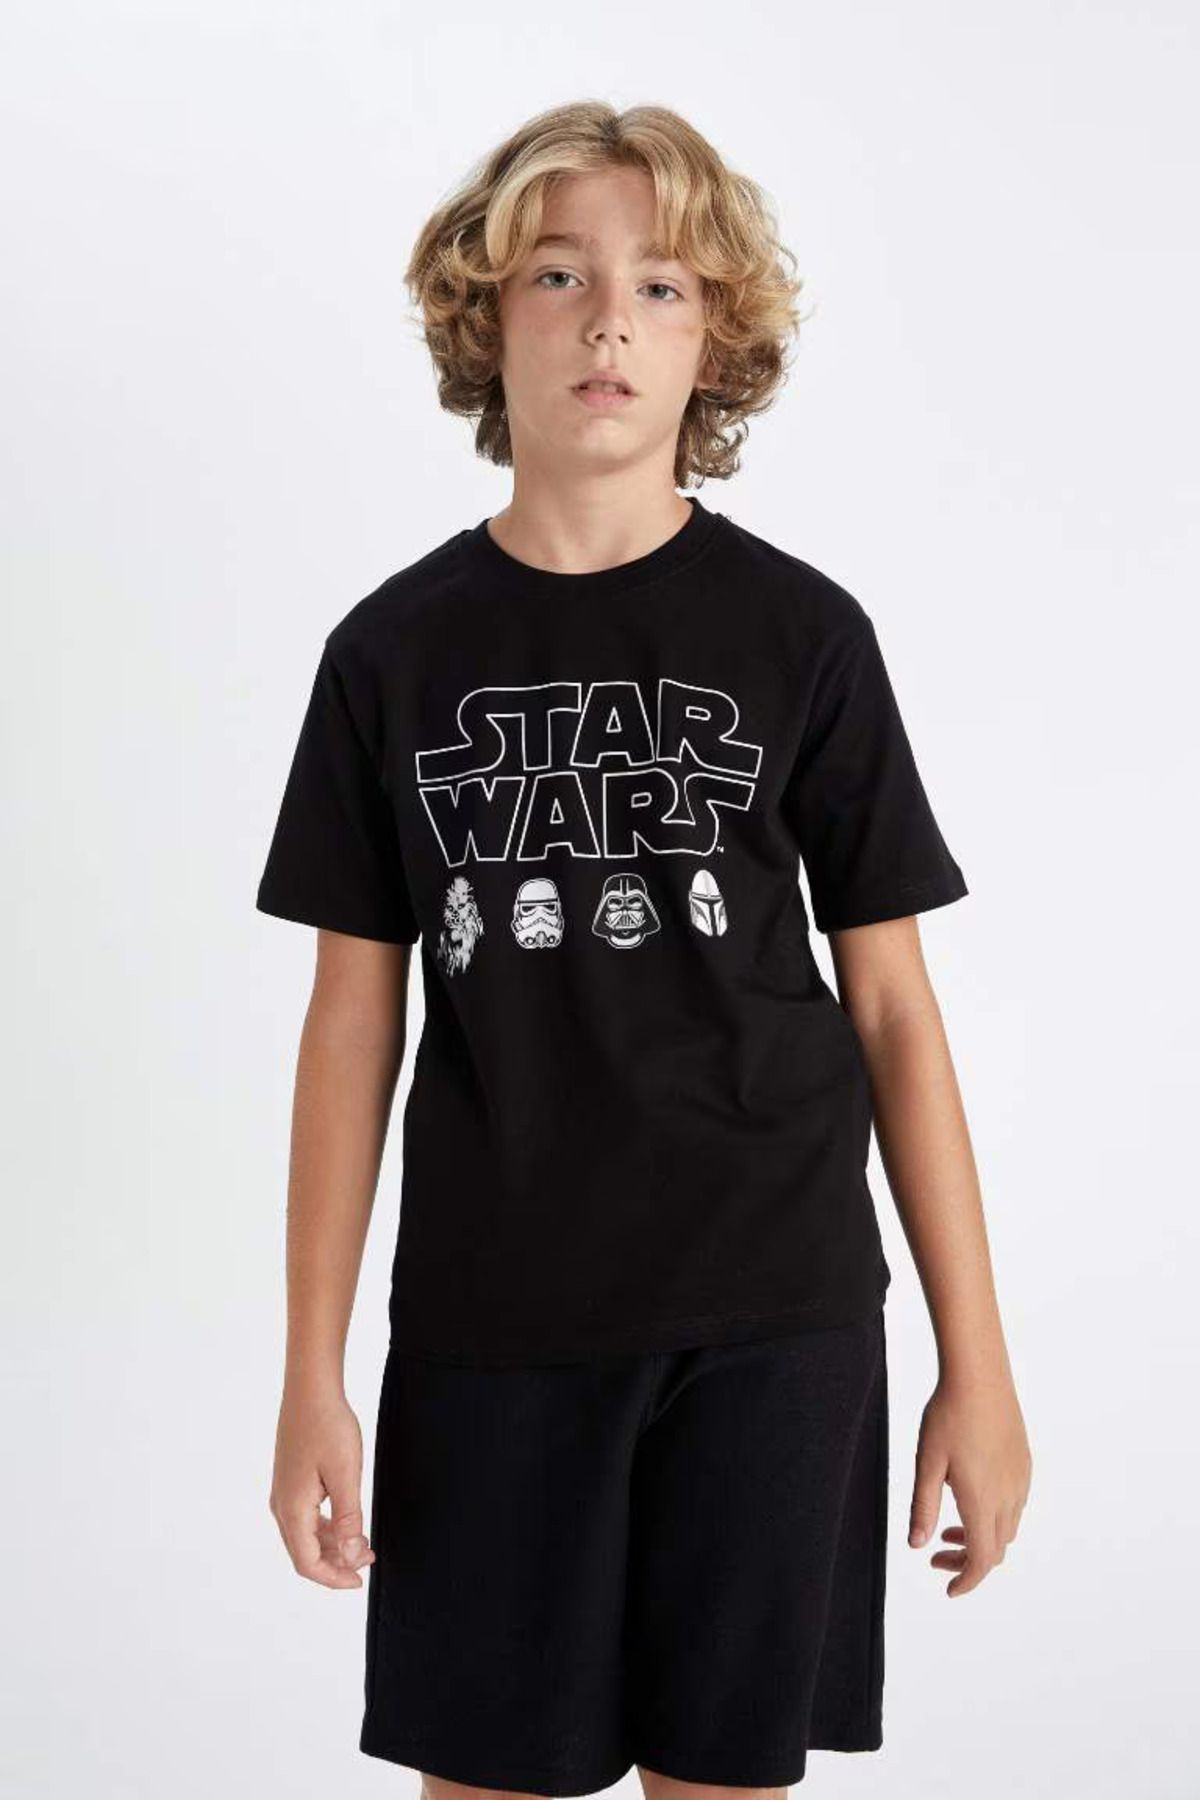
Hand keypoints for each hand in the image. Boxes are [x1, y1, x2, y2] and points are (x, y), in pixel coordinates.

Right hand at [269, 1384, 377, 1587]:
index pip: (307, 1563)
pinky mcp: (290, 1481)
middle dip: (336, 1564)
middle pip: (304, 1553)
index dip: (333, 1578)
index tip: (360, 1581)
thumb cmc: (328, 1426)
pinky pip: (305, 1517)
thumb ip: (349, 1519)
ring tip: (363, 1544)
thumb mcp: (346, 1475)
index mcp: (292, 1509)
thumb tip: (352, 1558)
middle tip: (369, 1561)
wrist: (310, 1389)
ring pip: (305, 1536)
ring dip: (332, 1546)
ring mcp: (283, 1493)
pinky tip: (347, 1522)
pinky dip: (326, 1527)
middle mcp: (281, 1505)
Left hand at [908, 1371, 1031, 1596]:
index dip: (966, 1580)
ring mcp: (1020, 1479)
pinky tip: (970, 1499)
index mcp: (982, 1500)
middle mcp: (1009, 1495)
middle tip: (937, 1555)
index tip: (949, 1589)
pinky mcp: (1024, 1463)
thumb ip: (923, 1507)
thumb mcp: (927, 1463)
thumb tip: (917, 1545)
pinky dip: (994, 1518)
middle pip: (995, 1549)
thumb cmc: (948, 1415)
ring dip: (982, 1539)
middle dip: (968, 1561)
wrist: (980, 1375)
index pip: (982, 1560)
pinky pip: (1015, 1506)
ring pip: (1007, 1529)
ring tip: (949, 1528)